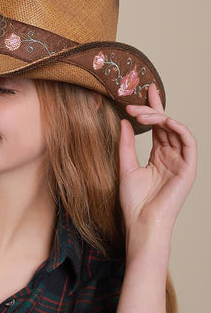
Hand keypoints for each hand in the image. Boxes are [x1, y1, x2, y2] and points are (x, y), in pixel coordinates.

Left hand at [118, 83, 196, 233]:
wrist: (141, 222)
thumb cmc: (133, 200)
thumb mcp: (125, 166)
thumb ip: (126, 144)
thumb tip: (123, 120)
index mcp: (158, 156)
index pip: (158, 126)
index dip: (153, 108)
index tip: (147, 90)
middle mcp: (171, 156)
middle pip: (166, 124)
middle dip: (151, 110)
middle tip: (133, 103)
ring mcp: (181, 161)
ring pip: (175, 129)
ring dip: (159, 117)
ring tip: (139, 113)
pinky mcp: (189, 168)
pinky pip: (188, 141)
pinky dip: (177, 127)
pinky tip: (161, 120)